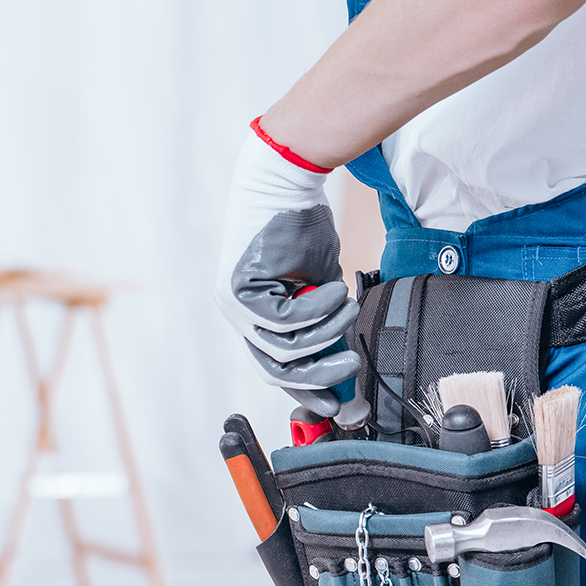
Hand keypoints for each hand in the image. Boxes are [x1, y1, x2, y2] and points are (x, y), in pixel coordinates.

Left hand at [214, 121, 360, 416]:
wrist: (285, 181)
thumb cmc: (302, 227)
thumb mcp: (321, 284)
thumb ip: (326, 324)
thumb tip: (345, 360)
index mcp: (254, 314)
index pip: (275, 365)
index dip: (307, 386)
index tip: (338, 404)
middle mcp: (237, 313)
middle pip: (274, 367)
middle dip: (318, 375)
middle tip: (352, 367)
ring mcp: (233, 303)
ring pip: (282, 347)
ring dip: (325, 332)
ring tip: (347, 308)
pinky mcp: (237, 288)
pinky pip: (284, 320)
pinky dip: (316, 310)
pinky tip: (334, 291)